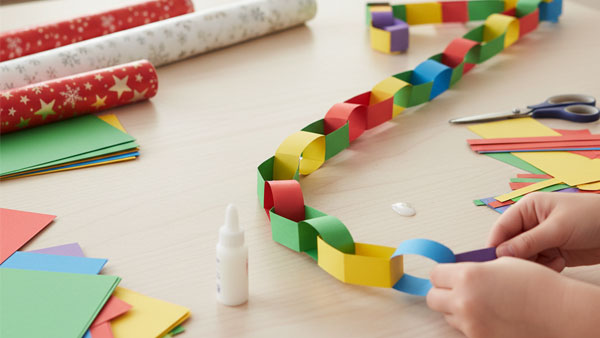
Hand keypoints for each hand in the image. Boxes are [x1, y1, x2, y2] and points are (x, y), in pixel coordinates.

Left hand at [427, 257, 598, 337]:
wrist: (559, 313)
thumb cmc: (537, 285)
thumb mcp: (502, 262)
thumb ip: (475, 267)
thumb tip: (460, 270)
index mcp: (467, 276)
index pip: (435, 274)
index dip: (443, 273)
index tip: (449, 274)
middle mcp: (464, 301)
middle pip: (433, 298)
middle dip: (443, 292)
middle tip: (458, 289)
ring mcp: (471, 324)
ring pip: (447, 315)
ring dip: (456, 308)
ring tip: (480, 302)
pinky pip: (463, 329)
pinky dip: (470, 322)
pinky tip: (489, 315)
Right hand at [488, 192, 599, 270]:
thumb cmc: (592, 217)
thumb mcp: (557, 229)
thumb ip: (528, 241)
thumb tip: (501, 252)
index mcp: (528, 208)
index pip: (501, 227)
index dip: (494, 244)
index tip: (492, 262)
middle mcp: (531, 222)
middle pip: (510, 244)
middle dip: (517, 257)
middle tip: (525, 267)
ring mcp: (542, 237)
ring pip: (524, 257)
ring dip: (534, 264)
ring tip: (551, 262)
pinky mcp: (552, 251)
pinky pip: (539, 264)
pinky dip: (547, 267)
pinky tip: (560, 263)